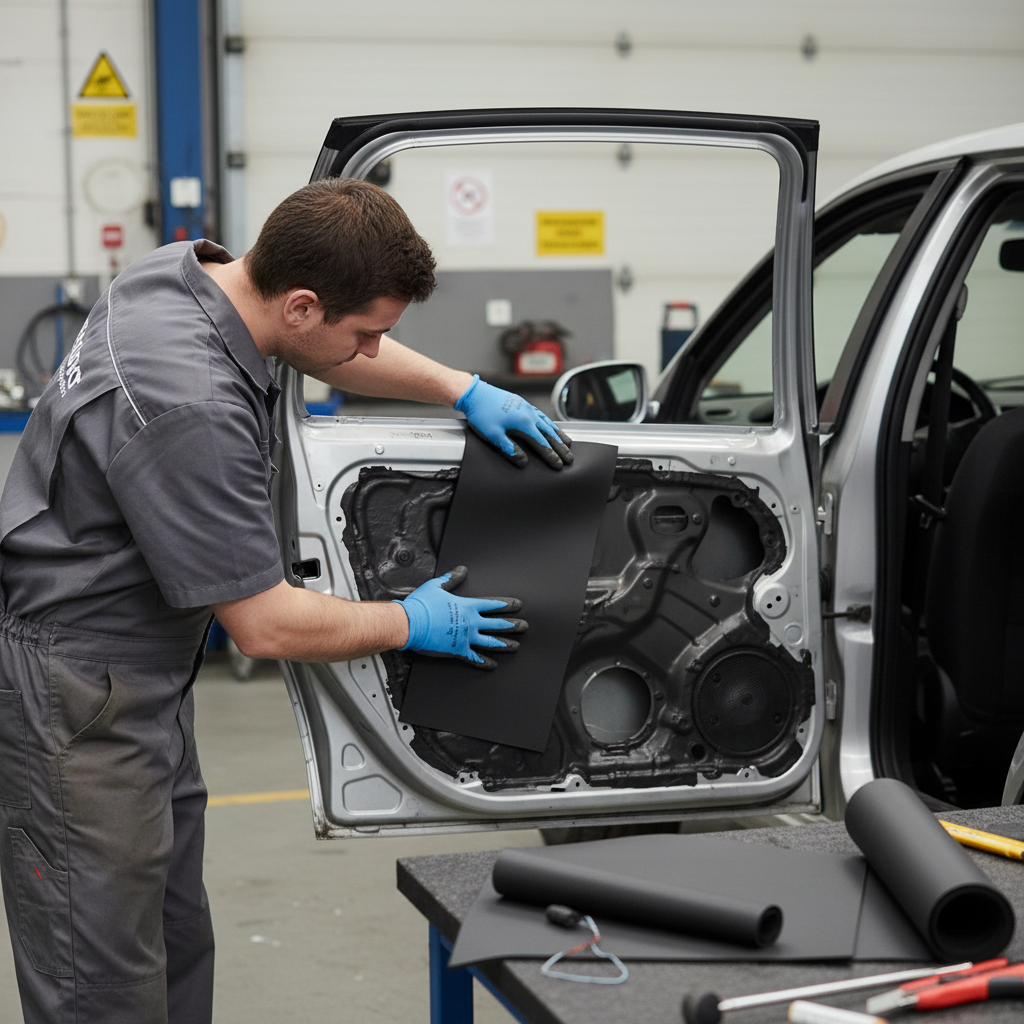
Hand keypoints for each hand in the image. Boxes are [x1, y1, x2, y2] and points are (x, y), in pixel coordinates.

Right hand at [394, 565, 526, 668]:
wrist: (409, 623)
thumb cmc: (422, 605)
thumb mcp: (437, 586)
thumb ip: (452, 578)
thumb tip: (462, 570)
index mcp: (467, 606)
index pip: (493, 605)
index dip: (507, 605)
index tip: (518, 606)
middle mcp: (470, 622)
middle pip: (498, 624)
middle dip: (513, 625)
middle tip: (524, 626)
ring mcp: (466, 637)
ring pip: (491, 641)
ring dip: (505, 644)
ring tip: (516, 645)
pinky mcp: (458, 650)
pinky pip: (475, 658)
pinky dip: (485, 662)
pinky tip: (493, 664)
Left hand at [455, 375, 572, 469]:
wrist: (475, 393)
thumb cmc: (481, 414)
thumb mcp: (493, 435)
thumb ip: (509, 449)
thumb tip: (523, 461)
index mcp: (524, 423)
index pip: (542, 444)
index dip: (552, 456)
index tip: (559, 465)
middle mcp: (529, 414)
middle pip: (549, 434)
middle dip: (561, 447)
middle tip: (570, 458)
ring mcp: (526, 407)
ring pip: (547, 423)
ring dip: (558, 434)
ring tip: (567, 443)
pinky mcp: (521, 403)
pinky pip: (541, 415)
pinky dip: (549, 422)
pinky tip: (550, 425)